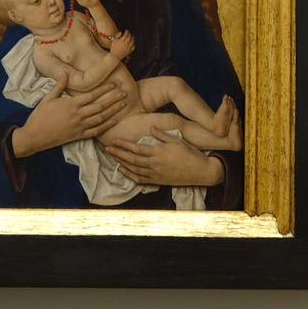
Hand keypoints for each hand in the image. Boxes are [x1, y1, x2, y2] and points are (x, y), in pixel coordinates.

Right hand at [11, 72, 126, 156]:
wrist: (34, 136)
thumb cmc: (40, 116)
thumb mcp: (48, 98)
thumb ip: (59, 85)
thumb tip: (65, 72)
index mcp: (71, 104)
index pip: (92, 95)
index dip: (104, 89)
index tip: (113, 84)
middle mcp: (78, 115)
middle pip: (100, 106)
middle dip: (113, 99)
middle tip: (124, 93)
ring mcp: (79, 127)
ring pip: (101, 118)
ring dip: (113, 111)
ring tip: (122, 105)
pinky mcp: (79, 136)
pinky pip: (96, 131)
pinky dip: (106, 126)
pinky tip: (114, 121)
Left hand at [105, 126, 224, 186]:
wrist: (200, 171)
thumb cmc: (190, 153)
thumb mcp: (176, 140)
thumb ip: (161, 134)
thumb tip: (149, 128)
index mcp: (158, 152)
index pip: (136, 148)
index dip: (123, 144)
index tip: (114, 140)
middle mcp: (154, 164)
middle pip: (131, 159)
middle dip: (117, 153)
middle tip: (107, 147)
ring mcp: (155, 174)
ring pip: (133, 169)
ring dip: (121, 162)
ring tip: (112, 156)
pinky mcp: (158, 181)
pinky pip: (140, 179)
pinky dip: (129, 175)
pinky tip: (122, 170)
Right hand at [109, 30, 134, 59]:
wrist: (115, 56)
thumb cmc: (113, 48)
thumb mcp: (114, 41)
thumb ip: (117, 36)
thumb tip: (121, 32)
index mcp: (121, 41)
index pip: (125, 35)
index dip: (126, 32)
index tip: (127, 30)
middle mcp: (125, 44)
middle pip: (129, 38)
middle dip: (130, 34)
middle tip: (129, 33)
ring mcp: (128, 48)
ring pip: (132, 42)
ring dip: (133, 38)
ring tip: (132, 36)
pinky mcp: (129, 51)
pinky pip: (133, 47)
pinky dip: (134, 44)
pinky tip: (133, 42)